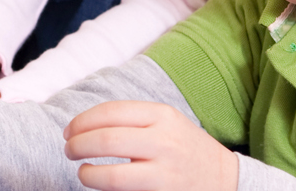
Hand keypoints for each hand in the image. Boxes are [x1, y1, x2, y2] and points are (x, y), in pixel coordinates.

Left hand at [63, 101, 237, 190]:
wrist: (225, 179)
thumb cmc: (186, 148)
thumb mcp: (167, 122)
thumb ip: (133, 119)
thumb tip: (84, 125)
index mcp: (162, 115)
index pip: (109, 112)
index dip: (81, 122)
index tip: (69, 131)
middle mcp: (163, 141)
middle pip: (104, 140)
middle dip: (77, 146)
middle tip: (70, 151)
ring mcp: (163, 172)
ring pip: (108, 174)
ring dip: (86, 174)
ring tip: (83, 172)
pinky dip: (103, 189)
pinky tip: (100, 184)